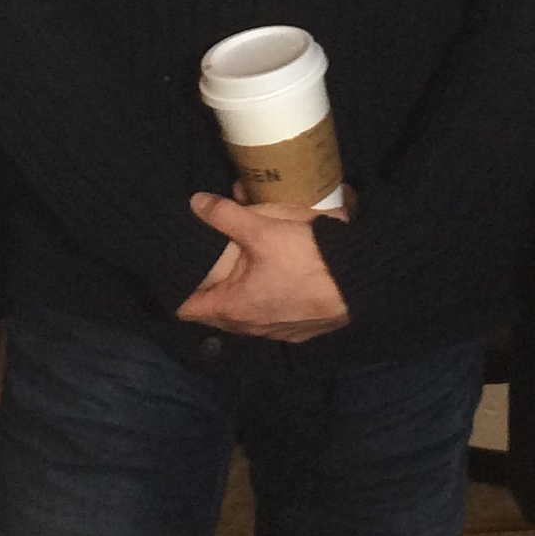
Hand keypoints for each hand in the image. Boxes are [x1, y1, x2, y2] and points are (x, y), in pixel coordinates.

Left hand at [175, 192, 351, 342]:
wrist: (359, 282)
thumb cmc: (306, 259)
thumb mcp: (263, 229)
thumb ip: (225, 215)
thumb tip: (195, 202)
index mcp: (233, 308)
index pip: (186, 310)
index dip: (176, 291)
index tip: (175, 272)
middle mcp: (251, 328)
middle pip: (216, 314)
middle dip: (209, 292)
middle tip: (206, 266)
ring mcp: (277, 333)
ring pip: (245, 317)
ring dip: (240, 297)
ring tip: (240, 270)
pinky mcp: (300, 332)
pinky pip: (272, 318)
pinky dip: (266, 302)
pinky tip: (275, 281)